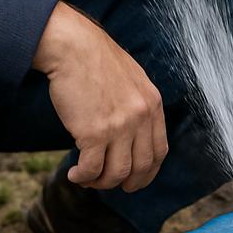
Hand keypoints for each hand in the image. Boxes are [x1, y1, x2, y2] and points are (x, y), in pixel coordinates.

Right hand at [33, 2, 166, 191]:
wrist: (73, 47)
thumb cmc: (96, 61)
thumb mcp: (131, 80)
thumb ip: (137, 106)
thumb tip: (132, 136)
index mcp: (152, 104)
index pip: (159, 151)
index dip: (147, 172)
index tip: (133, 179)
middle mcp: (141, 116)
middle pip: (141, 167)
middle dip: (126, 183)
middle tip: (108, 185)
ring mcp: (120, 125)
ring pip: (117, 173)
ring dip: (101, 182)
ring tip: (87, 178)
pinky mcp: (94, 132)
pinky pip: (92, 168)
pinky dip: (83, 177)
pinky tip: (75, 174)